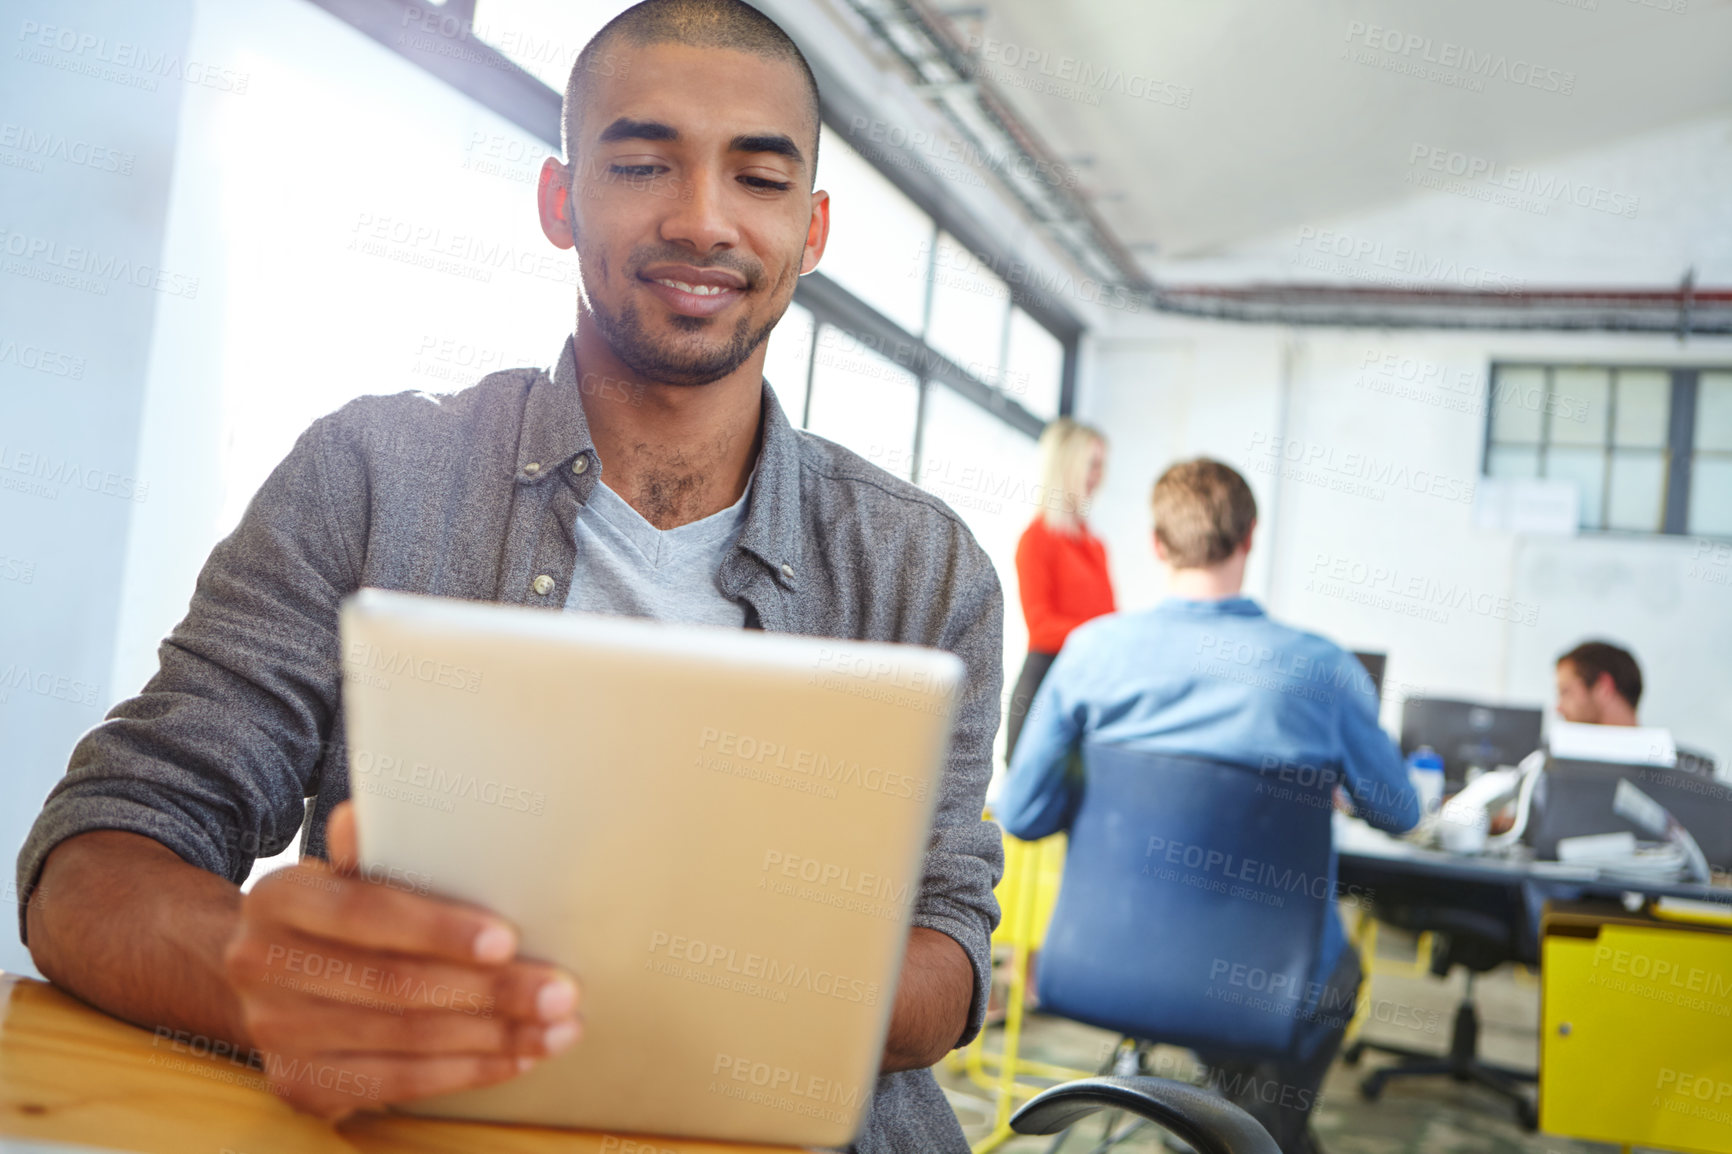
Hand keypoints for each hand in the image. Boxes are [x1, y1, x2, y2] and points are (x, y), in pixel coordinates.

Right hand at [221, 801, 580, 1117]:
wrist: (271, 973)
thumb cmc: (339, 912)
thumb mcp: (349, 871)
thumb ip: (371, 850)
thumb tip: (363, 817)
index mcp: (279, 899)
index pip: (366, 913)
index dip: (438, 929)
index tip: (507, 941)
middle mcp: (264, 967)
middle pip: (396, 983)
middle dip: (490, 991)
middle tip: (560, 992)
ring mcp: (277, 1033)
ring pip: (406, 1038)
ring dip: (494, 1036)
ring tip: (558, 1026)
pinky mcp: (302, 1084)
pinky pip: (398, 1083)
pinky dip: (468, 1071)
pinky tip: (518, 1057)